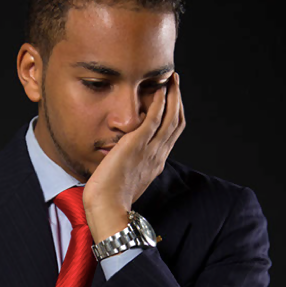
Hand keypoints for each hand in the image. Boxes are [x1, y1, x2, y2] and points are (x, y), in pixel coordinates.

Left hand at [82, 71, 185, 214]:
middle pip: (177, 122)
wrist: (108, 207)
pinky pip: (153, 119)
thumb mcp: (126, 179)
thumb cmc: (110, 199)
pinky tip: (157, 89)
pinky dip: (158, 102)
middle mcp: (158, 155)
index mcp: (156, 163)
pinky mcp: (136, 145)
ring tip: (170, 79)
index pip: (171, 134)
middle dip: (178, 100)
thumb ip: (130, 165)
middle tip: (175, 82)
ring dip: (172, 96)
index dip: (174, 114)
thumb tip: (121, 157)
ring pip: (170, 118)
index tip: (171, 100)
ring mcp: (150, 150)